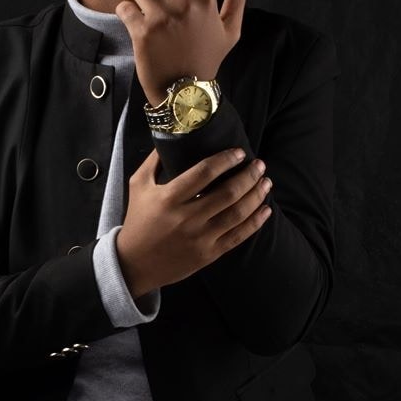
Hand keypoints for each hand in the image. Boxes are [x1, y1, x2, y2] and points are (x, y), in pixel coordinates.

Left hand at [115, 0, 247, 105]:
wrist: (186, 93)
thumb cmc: (206, 60)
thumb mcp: (230, 32)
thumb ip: (237, 0)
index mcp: (206, 1)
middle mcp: (186, 6)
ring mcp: (164, 19)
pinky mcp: (143, 33)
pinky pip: (124, 7)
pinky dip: (122, 9)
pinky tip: (128, 17)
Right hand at [116, 147, 271, 298]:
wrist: (134, 263)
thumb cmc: (138, 219)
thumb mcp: (138, 185)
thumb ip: (154, 161)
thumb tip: (170, 137)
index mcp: (170, 198)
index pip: (204, 173)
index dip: (225, 160)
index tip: (240, 152)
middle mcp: (187, 218)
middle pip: (227, 193)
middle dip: (248, 176)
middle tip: (260, 164)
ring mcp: (201, 238)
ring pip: (237, 214)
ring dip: (256, 195)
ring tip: (266, 182)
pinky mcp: (209, 254)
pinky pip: (238, 236)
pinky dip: (255, 222)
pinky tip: (265, 209)